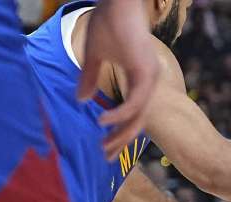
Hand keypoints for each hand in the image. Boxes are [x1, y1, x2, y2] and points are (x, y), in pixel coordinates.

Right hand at [78, 0, 159, 156]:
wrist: (117, 0)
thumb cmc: (108, 21)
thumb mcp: (94, 55)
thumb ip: (88, 77)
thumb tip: (80, 100)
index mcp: (141, 79)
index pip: (134, 115)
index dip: (119, 132)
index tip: (105, 147)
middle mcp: (149, 81)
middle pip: (138, 122)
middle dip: (121, 141)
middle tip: (105, 156)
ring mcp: (150, 77)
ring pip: (138, 117)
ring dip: (120, 134)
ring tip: (103, 144)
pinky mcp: (145, 72)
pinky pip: (134, 103)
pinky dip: (119, 115)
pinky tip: (102, 120)